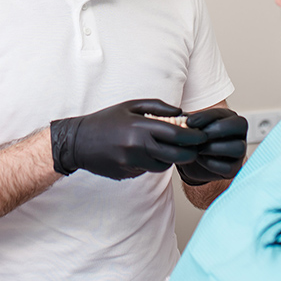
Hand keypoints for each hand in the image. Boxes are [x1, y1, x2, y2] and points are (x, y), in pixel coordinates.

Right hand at [50, 99, 207, 180]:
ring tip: (168, 147)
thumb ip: (158, 107)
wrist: (78, 142)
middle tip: (195, 147)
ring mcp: (132, 163)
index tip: (202, 135)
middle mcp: (138, 146)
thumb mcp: (130, 106)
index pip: (177, 135)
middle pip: (176, 155)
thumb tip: (181, 114)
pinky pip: (149, 170)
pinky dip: (153, 162)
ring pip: (164, 165)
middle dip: (190, 152)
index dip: (194, 137)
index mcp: (140, 127)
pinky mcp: (128, 174)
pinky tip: (146, 153)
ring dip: (171, 158)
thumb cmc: (106, 120)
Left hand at [176, 108, 247, 185]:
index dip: (206, 116)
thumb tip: (182, 121)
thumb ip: (190, 121)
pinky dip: (212, 163)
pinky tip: (201, 159)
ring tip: (198, 149)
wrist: (194, 161)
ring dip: (214, 148)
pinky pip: (229, 167)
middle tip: (198, 136)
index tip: (189, 122)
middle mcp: (239, 134)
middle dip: (216, 130)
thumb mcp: (193, 126)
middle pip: (239, 125)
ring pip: (238, 147)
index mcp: (230, 119)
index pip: (225, 113)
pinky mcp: (234, 169)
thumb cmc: (196, 139)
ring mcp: (239, 152)